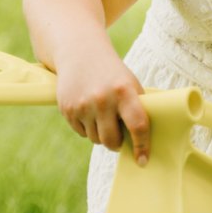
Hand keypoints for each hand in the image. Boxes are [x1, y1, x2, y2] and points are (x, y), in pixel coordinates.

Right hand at [54, 45, 150, 165]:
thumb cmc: (112, 73)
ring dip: (100, 134)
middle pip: (112, 140)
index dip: (142, 146)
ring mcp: (83, 105)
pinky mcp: (68, 109)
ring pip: (95, 139)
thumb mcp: (129, 84)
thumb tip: (142, 142)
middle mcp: (102, 99)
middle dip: (116, 143)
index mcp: (124, 91)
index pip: (138, 125)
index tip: (143, 160)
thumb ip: (136, 109)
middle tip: (119, 137)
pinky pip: (81, 133)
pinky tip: (88, 110)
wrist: (79, 52)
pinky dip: (87, 127)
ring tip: (101, 114)